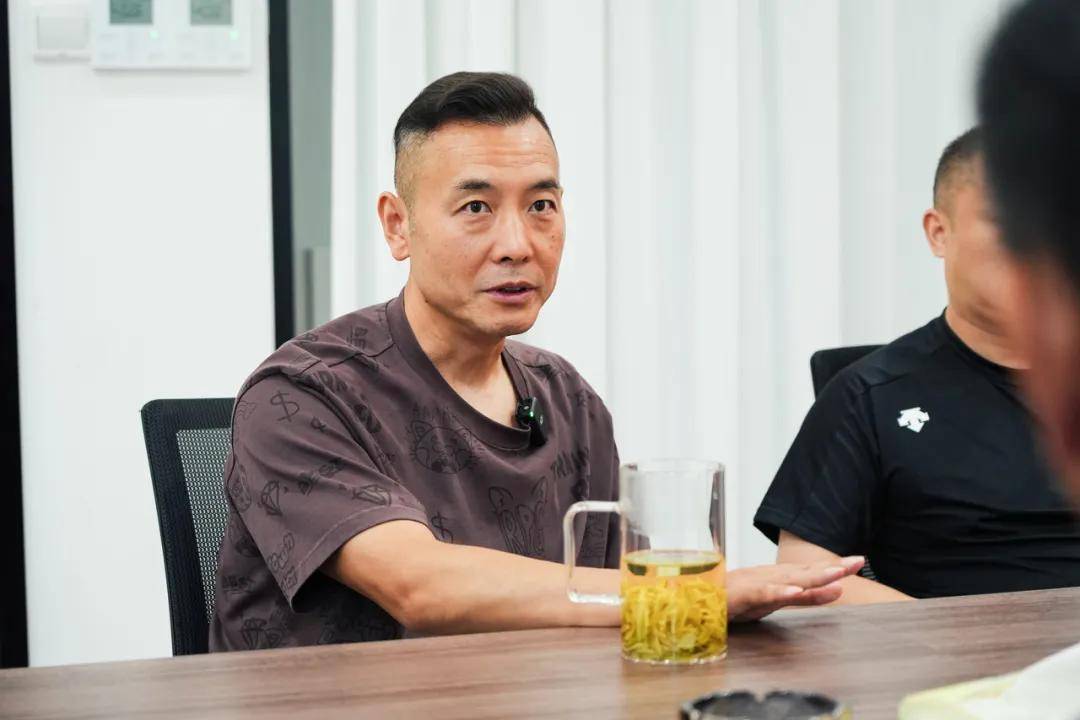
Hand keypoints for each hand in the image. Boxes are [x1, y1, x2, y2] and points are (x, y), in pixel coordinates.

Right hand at [727, 556, 864, 621]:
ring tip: (836, 574)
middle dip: (831, 567)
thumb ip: (807, 597)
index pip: (812, 571)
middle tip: (857, 562)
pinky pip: (763, 594)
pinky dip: (779, 592)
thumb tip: (839, 590)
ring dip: (812, 576)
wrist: (698, 598)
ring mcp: (757, 585)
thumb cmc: (737, 599)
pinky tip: (795, 591)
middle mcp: (771, 576)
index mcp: (781, 577)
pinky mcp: (743, 596)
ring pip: (788, 580)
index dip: (835, 566)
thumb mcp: (777, 599)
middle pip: (805, 571)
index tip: (859, 561)